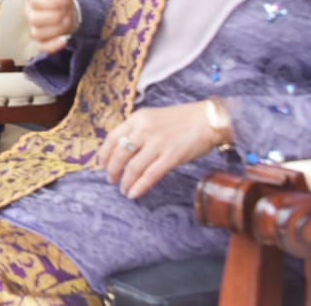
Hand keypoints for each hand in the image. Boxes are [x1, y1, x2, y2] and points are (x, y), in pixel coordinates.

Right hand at [25, 0, 77, 53]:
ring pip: (37, 34)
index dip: (51, 3)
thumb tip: (59, 0)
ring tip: (67, 21)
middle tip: (66, 12)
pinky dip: (53, 45)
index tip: (64, 1)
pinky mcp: (40, 39)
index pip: (34, 1)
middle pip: (34, 19)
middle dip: (55, 17)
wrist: (65, 9)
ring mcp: (33, 27)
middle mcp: (28, 11)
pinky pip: (41, 47)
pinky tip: (64, 40)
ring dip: (57, 29)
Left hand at [97, 102, 220, 198]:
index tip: (101, 165)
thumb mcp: (153, 118)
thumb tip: (123, 150)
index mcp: (137, 119)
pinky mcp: (172, 156)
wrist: (209, 119)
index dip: (104, 154)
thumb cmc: (182, 120)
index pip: (112, 138)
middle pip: (119, 154)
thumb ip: (138, 130)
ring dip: (125, 181)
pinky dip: (140, 186)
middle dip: (112, 170)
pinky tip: (134, 193)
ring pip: (133, 167)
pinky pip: (151, 174)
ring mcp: (158, 143)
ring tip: (123, 190)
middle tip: (111, 180)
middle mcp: (144, 129)